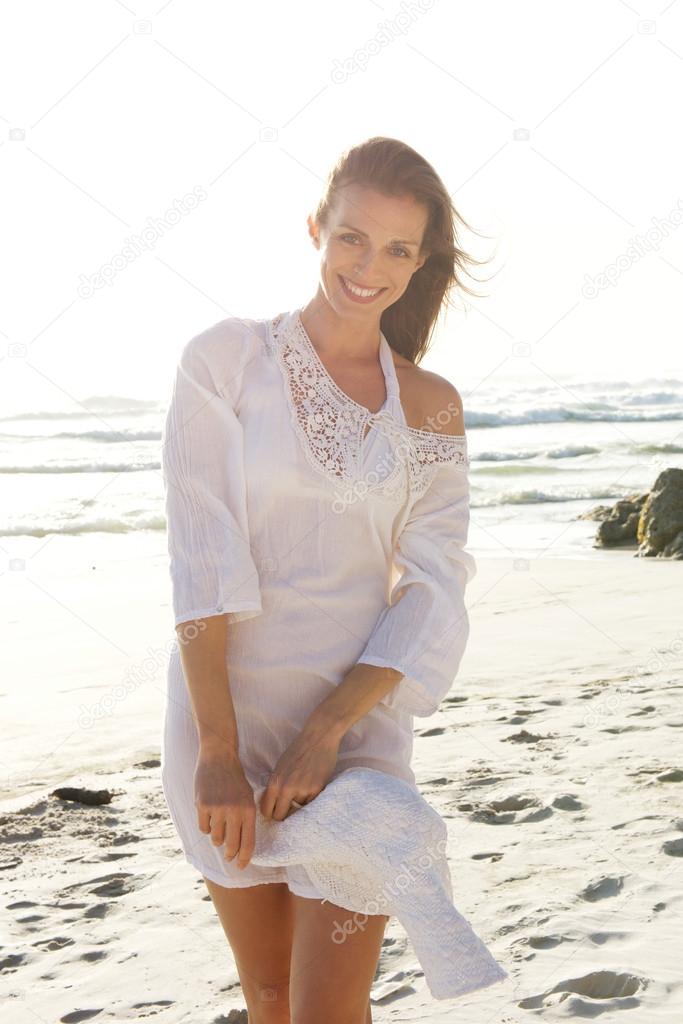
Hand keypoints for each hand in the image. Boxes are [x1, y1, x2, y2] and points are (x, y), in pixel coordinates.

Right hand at [194, 748, 255, 869]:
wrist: (219, 757)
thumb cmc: (235, 778)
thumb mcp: (248, 796)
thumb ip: (246, 818)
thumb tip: (242, 845)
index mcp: (248, 810)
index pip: (248, 843)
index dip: (244, 858)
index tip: (241, 866)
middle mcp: (234, 811)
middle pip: (231, 845)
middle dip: (230, 854)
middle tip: (229, 856)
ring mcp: (217, 809)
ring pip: (216, 838)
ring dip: (217, 838)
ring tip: (219, 827)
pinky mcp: (202, 806)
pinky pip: (203, 828)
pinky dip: (206, 826)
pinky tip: (209, 816)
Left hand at [260, 723, 340, 821]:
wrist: (318, 738)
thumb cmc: (297, 750)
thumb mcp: (279, 767)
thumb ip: (275, 786)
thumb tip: (271, 804)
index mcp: (274, 783)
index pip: (266, 810)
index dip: (270, 813)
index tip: (275, 811)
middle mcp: (286, 789)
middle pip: (280, 816)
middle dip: (283, 814)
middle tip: (288, 808)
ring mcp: (302, 790)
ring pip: (298, 809)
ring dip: (300, 802)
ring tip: (304, 786)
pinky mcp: (316, 790)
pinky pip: (310, 802)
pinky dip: (310, 796)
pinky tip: (312, 783)